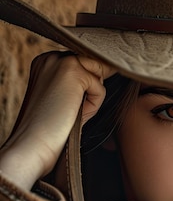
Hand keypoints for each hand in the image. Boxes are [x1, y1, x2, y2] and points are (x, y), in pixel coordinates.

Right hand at [0, 52, 114, 190]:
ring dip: (92, 98)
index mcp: (47, 62)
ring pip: (99, 76)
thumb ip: (82, 82)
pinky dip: (93, 106)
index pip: (86, 66)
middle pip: (95, 67)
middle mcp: (52, 57)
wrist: (33, 143)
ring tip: (70, 110)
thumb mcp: (67, 98)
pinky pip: (100, 88)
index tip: (70, 104)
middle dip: (91, 92)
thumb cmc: (52, 127)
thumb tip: (110, 69)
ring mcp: (61, 61)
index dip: (87, 89)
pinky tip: (72, 112)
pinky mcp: (72, 71)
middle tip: (68, 109)